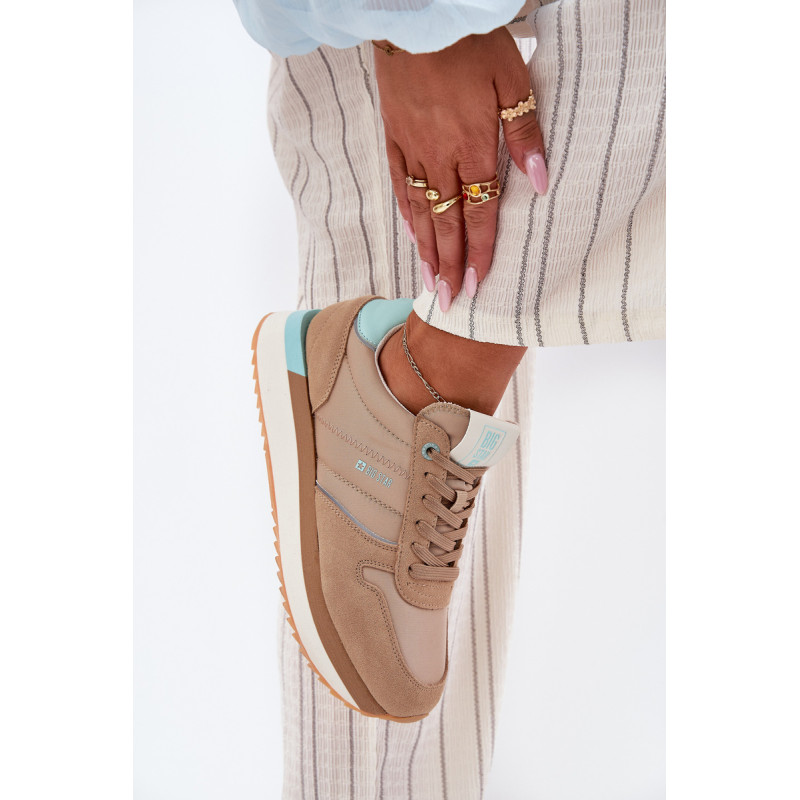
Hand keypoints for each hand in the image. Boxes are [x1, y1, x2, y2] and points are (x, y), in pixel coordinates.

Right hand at [374, 27, 546, 309]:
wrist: (417, 17)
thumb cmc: (470, 45)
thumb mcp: (511, 80)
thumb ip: (524, 133)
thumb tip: (540, 181)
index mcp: (472, 146)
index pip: (480, 213)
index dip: (480, 252)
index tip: (479, 284)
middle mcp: (440, 157)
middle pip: (446, 223)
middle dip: (450, 266)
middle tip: (450, 301)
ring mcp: (413, 150)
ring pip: (420, 212)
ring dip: (426, 251)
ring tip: (430, 282)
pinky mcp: (395, 138)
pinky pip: (400, 185)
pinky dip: (407, 215)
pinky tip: (412, 236)